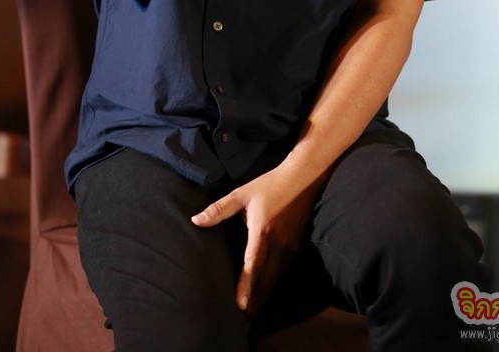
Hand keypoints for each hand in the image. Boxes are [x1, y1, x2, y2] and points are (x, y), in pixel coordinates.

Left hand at [191, 165, 319, 317]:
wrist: (303, 177)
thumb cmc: (269, 185)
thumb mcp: (242, 193)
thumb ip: (219, 209)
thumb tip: (195, 220)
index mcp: (262, 231)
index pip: (253, 263)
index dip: (246, 285)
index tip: (240, 305)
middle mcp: (278, 244)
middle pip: (266, 280)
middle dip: (254, 302)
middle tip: (242, 322)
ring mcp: (289, 247)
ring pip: (275, 279)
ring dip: (263, 297)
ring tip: (250, 314)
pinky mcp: (295, 247)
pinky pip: (282, 272)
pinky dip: (272, 285)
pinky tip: (264, 293)